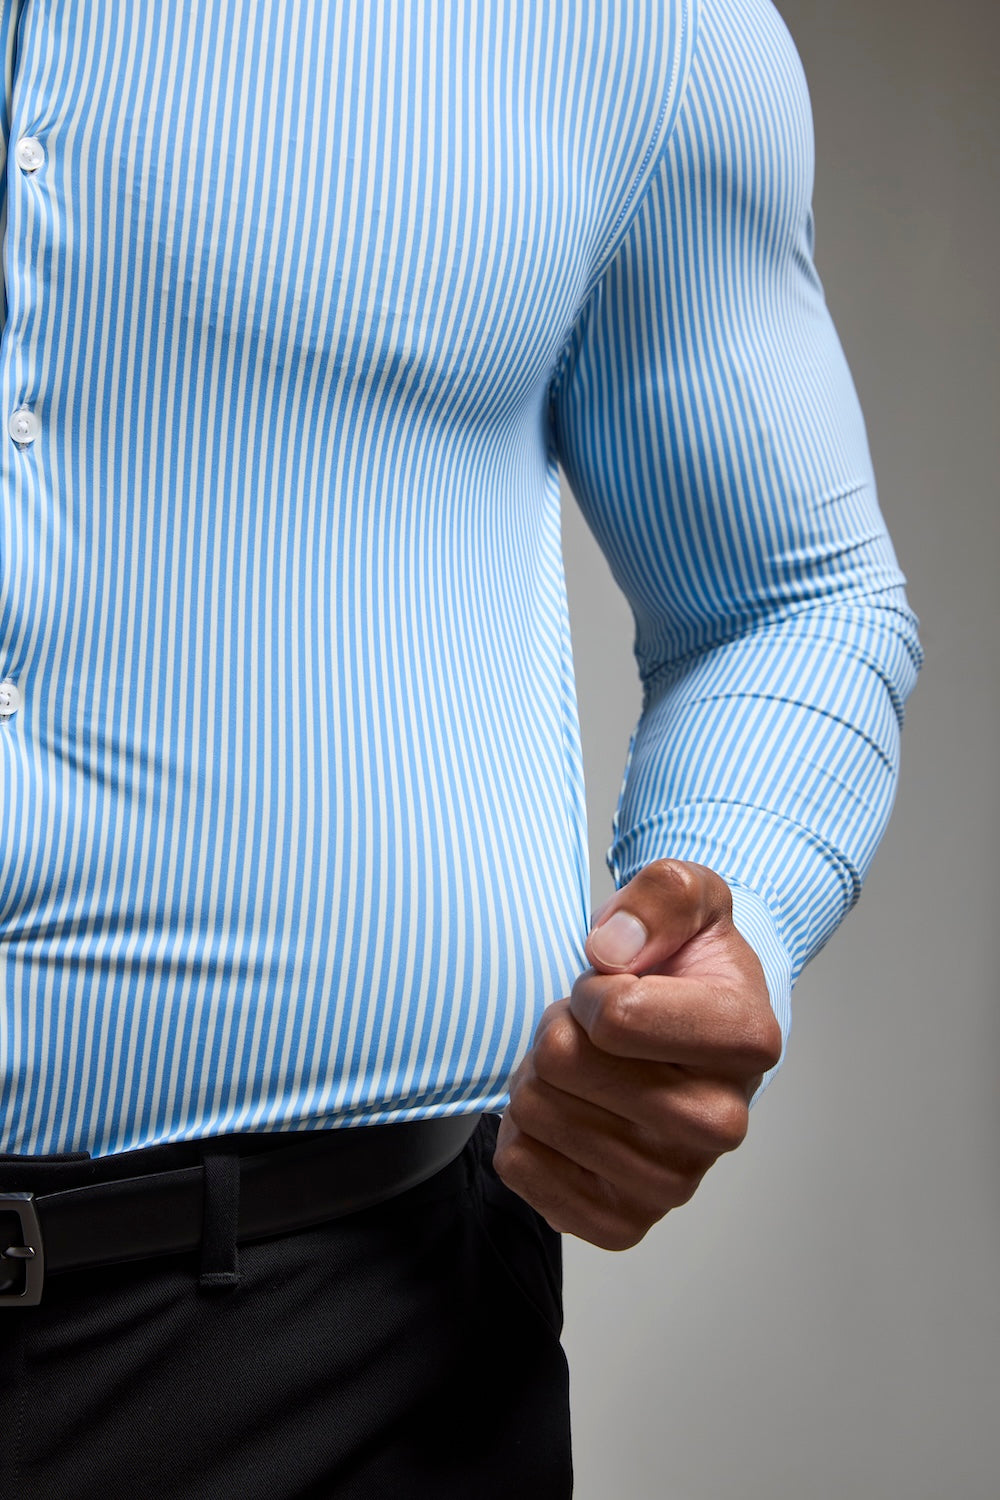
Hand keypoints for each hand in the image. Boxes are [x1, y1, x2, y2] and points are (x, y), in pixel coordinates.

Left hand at [493, 859, 782, 1249]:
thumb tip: (611, 952)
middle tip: (591, 1027)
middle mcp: (723, 1123)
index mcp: (748, 1040)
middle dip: (558, 1030)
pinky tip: (566, 1111)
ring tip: (584, 1064)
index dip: (592, 989)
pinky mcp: (624, 1220)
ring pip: (537, 1112)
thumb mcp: (686, 895)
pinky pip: (523, 1169)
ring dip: (540, 1075)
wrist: (679, 1026)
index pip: (616, 1016)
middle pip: (566, 1065)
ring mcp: (675, 1182)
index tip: (614, 985)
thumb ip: (661, 896)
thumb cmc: (684, 963)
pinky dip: (523, 1133)